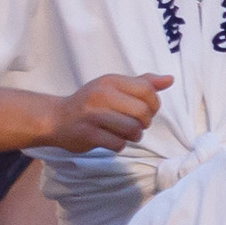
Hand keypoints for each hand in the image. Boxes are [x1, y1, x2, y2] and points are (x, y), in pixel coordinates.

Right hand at [47, 73, 174, 152]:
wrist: (56, 119)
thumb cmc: (90, 103)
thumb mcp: (113, 87)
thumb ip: (142, 83)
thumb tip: (169, 79)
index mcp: (110, 81)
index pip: (146, 90)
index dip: (153, 104)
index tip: (144, 109)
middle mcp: (101, 95)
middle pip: (142, 112)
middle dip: (144, 123)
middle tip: (134, 124)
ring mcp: (93, 115)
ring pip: (132, 130)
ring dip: (133, 136)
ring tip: (125, 133)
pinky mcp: (88, 134)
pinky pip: (118, 144)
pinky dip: (119, 145)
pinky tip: (111, 139)